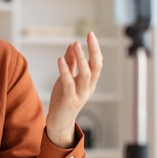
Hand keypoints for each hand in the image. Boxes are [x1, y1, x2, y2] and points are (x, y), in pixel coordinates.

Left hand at [46, 32, 102, 147]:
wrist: (59, 122)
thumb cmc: (63, 100)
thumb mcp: (67, 78)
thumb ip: (70, 63)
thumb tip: (72, 45)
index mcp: (89, 82)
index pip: (97, 64)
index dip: (95, 50)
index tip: (91, 35)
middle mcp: (88, 88)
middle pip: (95, 67)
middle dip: (93, 51)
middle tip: (90, 36)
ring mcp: (80, 94)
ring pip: (85, 75)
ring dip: (81, 59)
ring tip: (76, 44)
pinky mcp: (69, 100)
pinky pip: (69, 83)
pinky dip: (65, 71)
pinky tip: (60, 59)